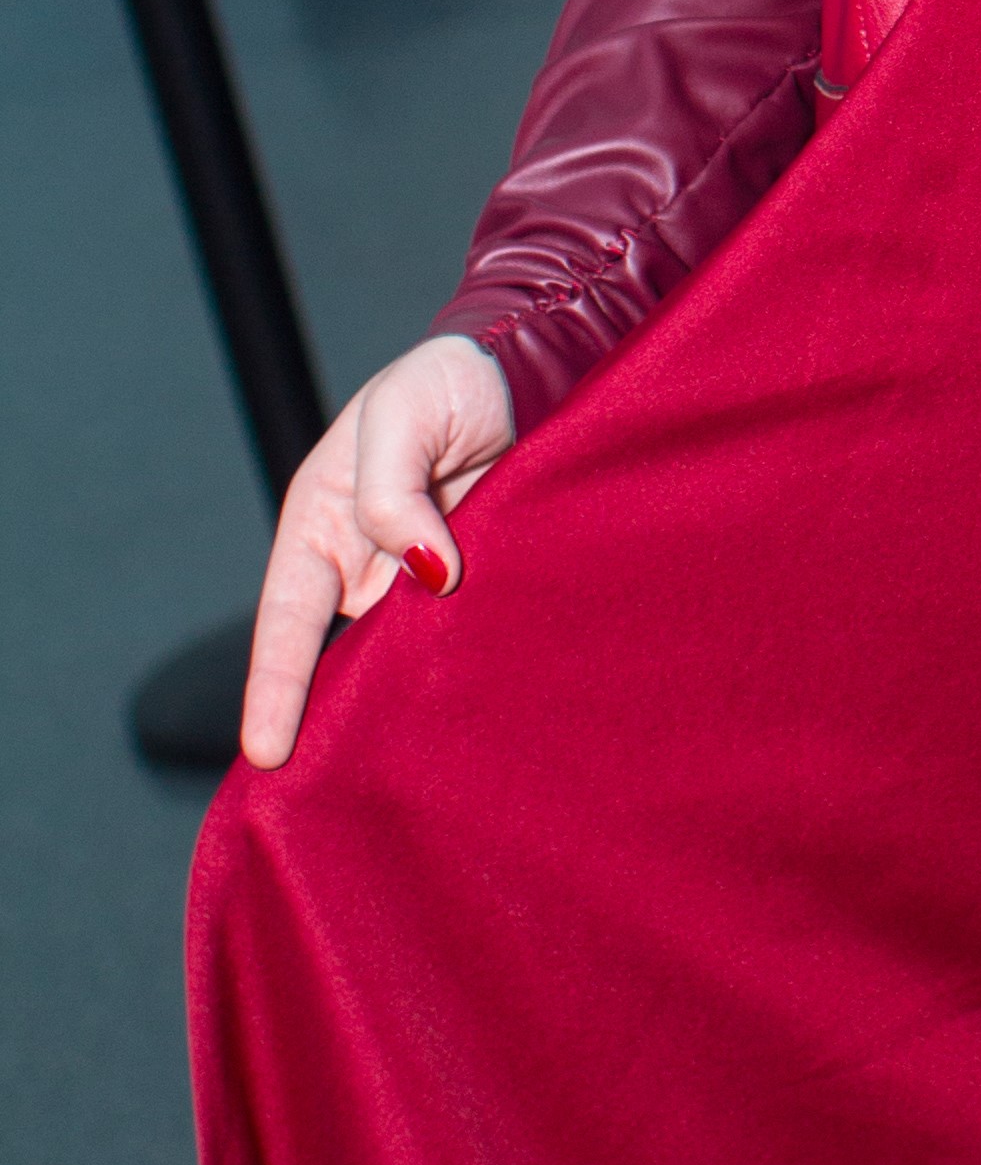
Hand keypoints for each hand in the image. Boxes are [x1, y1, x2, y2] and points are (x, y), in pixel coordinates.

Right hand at [240, 334, 516, 770]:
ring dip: (405, 703)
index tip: (267, 752)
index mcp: (324, 527)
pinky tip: (479, 715)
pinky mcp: (483, 589)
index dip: (274, 687)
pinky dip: (467, 674)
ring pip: (405, 657)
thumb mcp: (401, 415)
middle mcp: (369, 567)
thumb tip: (425, 571)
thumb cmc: (446, 382)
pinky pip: (467, 639)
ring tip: (405, 771)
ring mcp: (426, 584)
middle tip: (326, 794)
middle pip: (340, 656)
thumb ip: (392, 490)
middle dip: (330, 721)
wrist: (530, 370)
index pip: (289, 620)